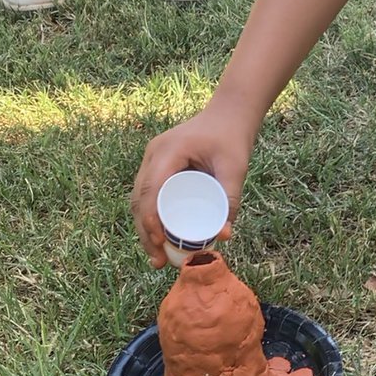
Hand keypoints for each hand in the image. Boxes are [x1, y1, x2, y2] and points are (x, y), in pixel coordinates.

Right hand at [131, 107, 250, 267]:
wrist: (229, 114)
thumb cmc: (232, 138)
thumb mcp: (235, 167)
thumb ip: (230, 198)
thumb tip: (224, 235)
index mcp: (169, 150)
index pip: (151, 187)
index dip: (150, 217)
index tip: (159, 241)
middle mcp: (154, 154)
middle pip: (140, 197)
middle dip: (145, 231)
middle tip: (158, 260)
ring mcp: (153, 159)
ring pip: (139, 198)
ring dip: (144, 228)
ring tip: (158, 257)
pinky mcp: (157, 165)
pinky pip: (147, 194)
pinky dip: (149, 217)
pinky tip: (157, 238)